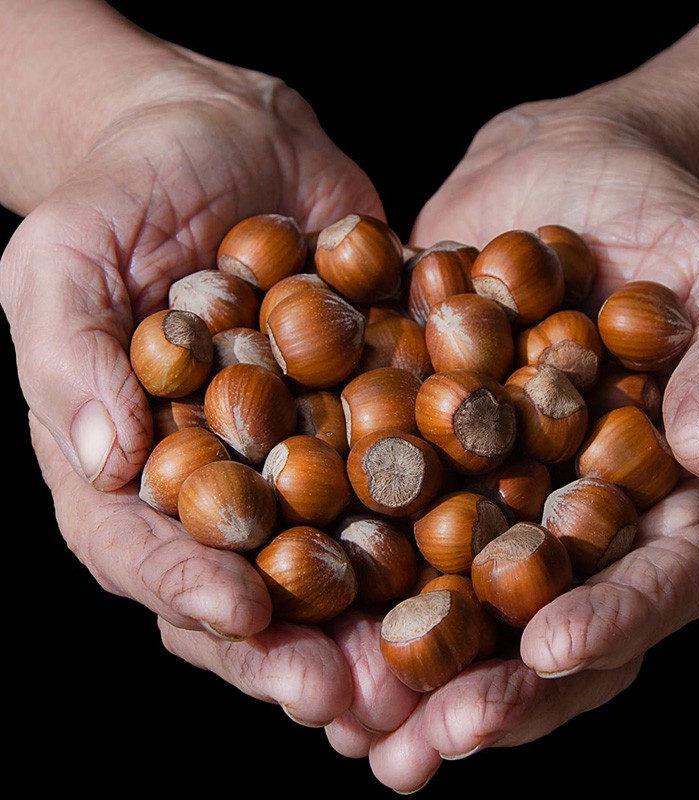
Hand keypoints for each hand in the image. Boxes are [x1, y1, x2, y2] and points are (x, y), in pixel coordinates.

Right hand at [0, 34, 382, 723]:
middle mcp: (223, 478)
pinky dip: (443, 517)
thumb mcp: (64, 262)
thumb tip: (104, 462)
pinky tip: (485, 556)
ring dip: (380, 617)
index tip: (247, 619)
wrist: (223, 135)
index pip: (146, 553)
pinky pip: (406, 471)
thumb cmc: (122, 194)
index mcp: (133, 466)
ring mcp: (300, 451)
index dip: (190, 595)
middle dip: (299, 644)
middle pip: (251, 580)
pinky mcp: (369, 410)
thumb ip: (72, 362)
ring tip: (425, 669)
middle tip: (355, 698)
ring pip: (337, 552)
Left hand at [323, 90, 698, 790]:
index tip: (544, 658)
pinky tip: (294, 608)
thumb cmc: (671, 221)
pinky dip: (350, 568)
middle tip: (425, 747)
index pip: (650, 583)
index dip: (604, 626)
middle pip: (542, 621)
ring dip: (406, 665)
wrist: (570, 173)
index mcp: (663, 494)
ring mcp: (496, 483)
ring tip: (349, 728)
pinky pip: (387, 512)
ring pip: (456, 594)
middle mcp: (575, 509)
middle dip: (491, 691)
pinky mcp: (425, 443)